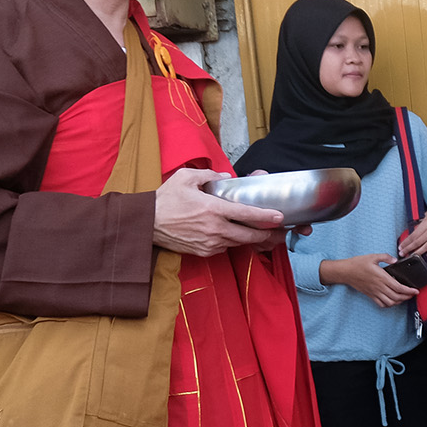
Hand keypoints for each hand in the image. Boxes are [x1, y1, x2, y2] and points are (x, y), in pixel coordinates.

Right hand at [152, 168, 283, 255]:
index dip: (266, 217)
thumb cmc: (165, 200)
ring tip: (265, 235)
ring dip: (252, 240)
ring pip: (239, 243)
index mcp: (213, 209)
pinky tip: (238, 235)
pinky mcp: (204, 252)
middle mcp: (215, 229)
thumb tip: (226, 177)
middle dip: (268, 235)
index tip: (280, 217)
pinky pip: (226, 248)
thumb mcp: (185, 177)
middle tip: (280, 231)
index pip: (247, 214)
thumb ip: (209, 174)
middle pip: (250, 235)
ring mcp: (210, 243)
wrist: (145, 224)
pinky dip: (234, 242)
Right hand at [323, 253, 414, 307]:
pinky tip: (392, 301)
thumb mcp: (373, 256)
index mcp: (382, 277)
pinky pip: (381, 304)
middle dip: (407, 297)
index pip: (399, 287)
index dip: (409, 290)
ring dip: (399, 301)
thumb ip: (386, 257)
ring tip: (404, 297)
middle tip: (413, 294)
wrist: (345, 272)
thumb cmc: (358, 263)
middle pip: (397, 296)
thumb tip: (395, 260)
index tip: (416, 290)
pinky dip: (389, 305)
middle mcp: (379, 287)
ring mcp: (375, 292)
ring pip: (390, 302)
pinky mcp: (370, 295)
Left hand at [397, 198, 426, 258]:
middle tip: (402, 253)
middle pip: (418, 242)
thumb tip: (415, 233)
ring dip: (418, 252)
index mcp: (426, 223)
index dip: (406, 242)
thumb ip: (421, 224)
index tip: (401, 247)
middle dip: (409, 248)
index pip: (413, 235)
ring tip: (412, 256)